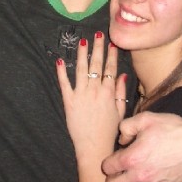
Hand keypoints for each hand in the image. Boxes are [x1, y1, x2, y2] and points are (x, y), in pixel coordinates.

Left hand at [55, 32, 126, 157]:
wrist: (94, 146)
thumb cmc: (109, 131)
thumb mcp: (120, 111)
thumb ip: (120, 92)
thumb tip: (121, 74)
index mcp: (109, 92)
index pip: (110, 69)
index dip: (111, 55)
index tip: (112, 44)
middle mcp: (95, 91)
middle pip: (97, 65)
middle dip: (97, 48)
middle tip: (97, 34)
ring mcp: (81, 95)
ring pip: (81, 70)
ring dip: (82, 54)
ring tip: (82, 41)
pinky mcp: (69, 101)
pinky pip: (65, 84)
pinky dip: (61, 72)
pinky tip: (59, 61)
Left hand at [101, 112, 181, 181]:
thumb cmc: (174, 130)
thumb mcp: (146, 118)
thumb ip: (127, 126)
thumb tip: (121, 138)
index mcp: (133, 157)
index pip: (108, 166)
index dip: (108, 161)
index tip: (114, 158)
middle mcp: (140, 175)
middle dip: (111, 179)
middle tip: (117, 172)